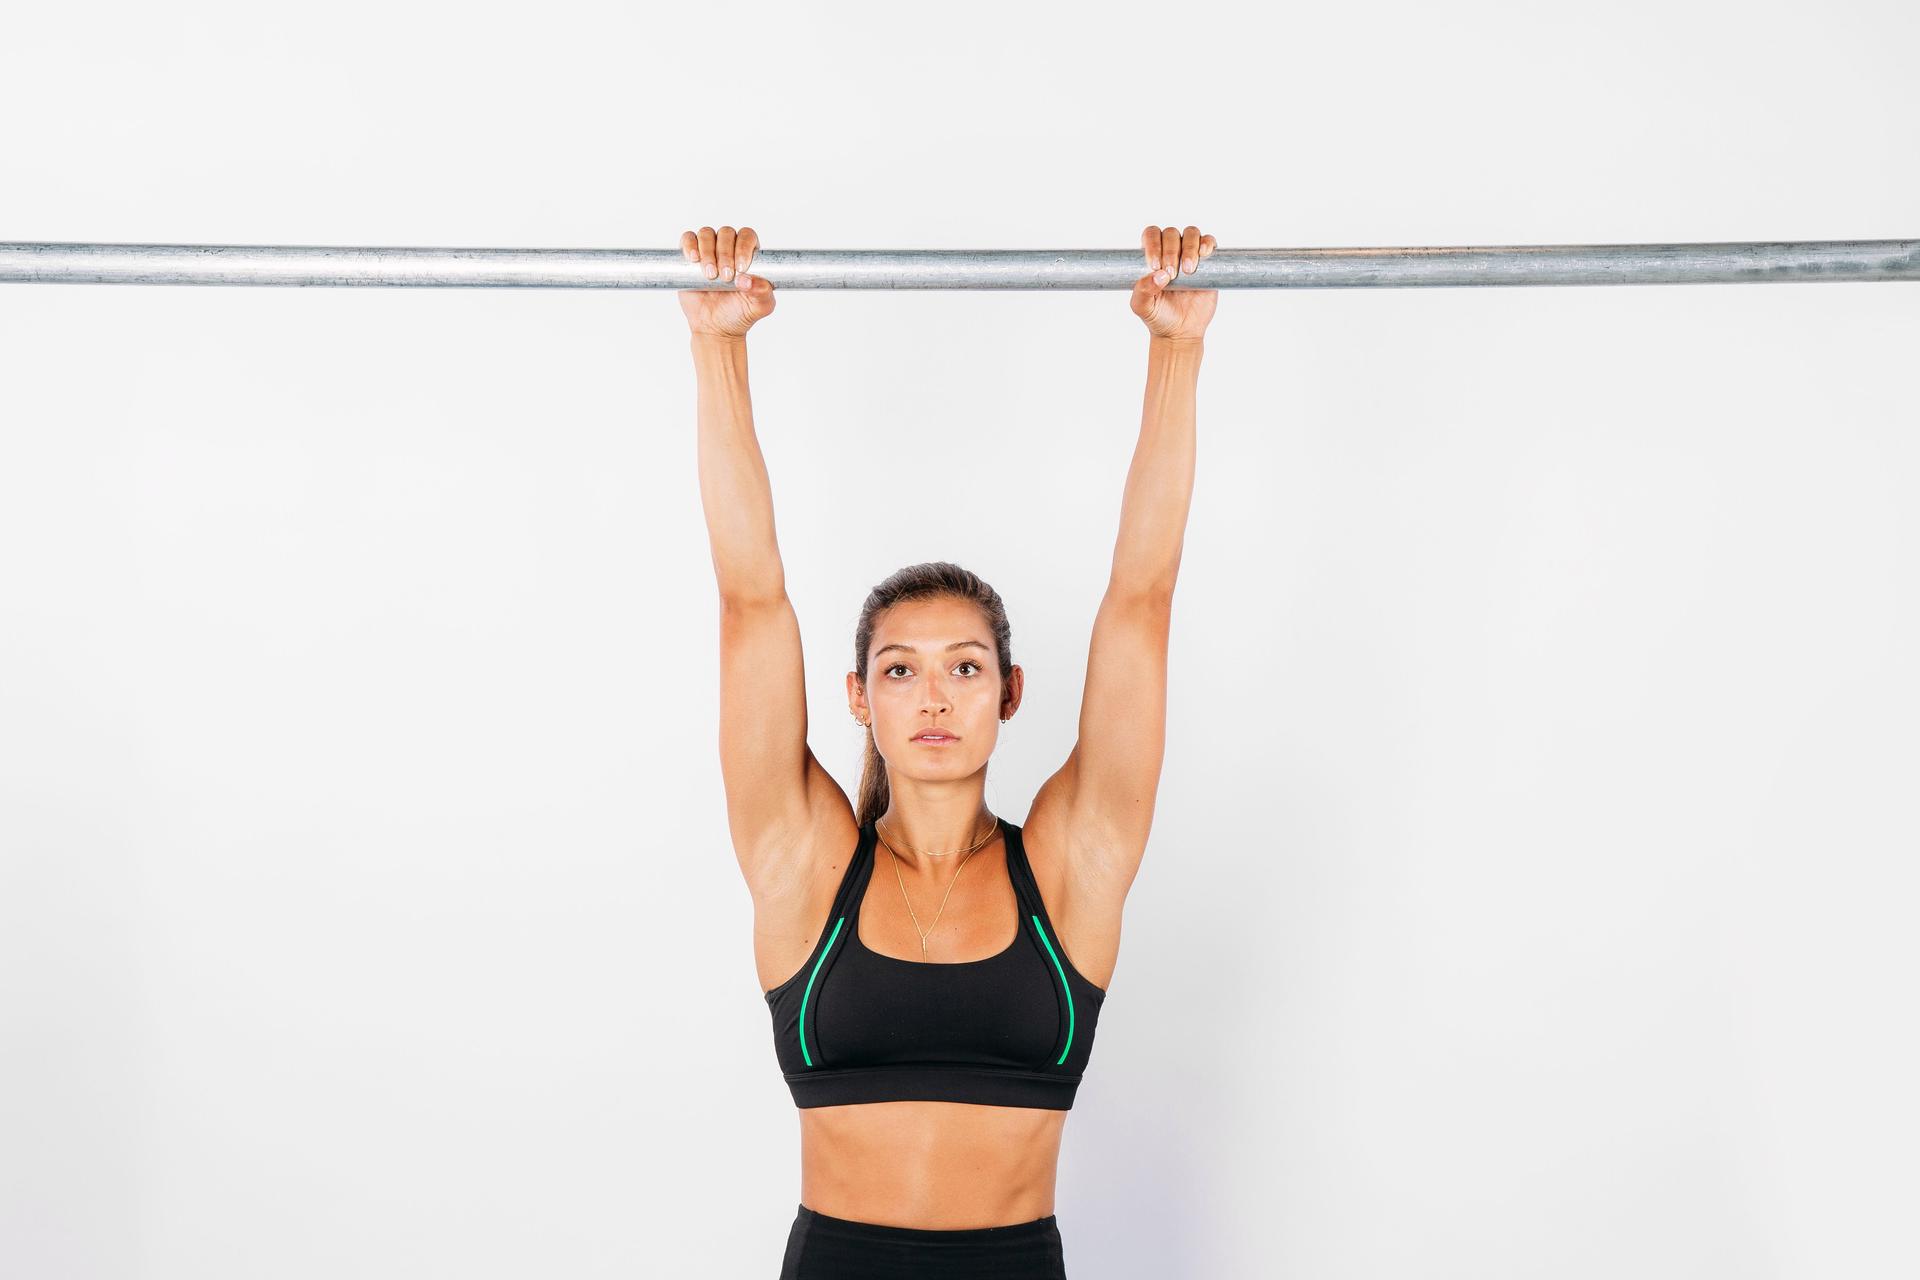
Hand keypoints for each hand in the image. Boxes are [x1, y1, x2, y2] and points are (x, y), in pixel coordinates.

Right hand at [678, 224, 775, 338]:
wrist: (715, 328)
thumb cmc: (740, 314)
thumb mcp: (760, 306)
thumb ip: (763, 292)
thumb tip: (747, 279)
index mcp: (749, 254)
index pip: (747, 236)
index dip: (744, 247)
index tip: (741, 268)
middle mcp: (729, 248)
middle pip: (726, 233)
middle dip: (725, 253)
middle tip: (725, 276)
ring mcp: (709, 250)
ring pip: (706, 234)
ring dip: (708, 251)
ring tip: (710, 275)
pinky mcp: (690, 256)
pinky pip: (688, 239)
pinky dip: (689, 245)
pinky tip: (693, 259)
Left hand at [1129, 224, 1217, 342]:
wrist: (1181, 332)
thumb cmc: (1158, 316)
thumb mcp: (1142, 307)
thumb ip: (1142, 291)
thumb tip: (1159, 274)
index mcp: (1151, 256)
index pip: (1151, 235)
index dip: (1153, 244)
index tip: (1155, 265)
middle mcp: (1170, 251)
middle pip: (1171, 233)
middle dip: (1171, 250)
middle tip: (1171, 274)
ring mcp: (1190, 254)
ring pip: (1191, 233)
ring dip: (1189, 247)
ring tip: (1188, 270)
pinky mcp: (1208, 262)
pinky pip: (1209, 242)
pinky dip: (1207, 243)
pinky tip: (1204, 254)